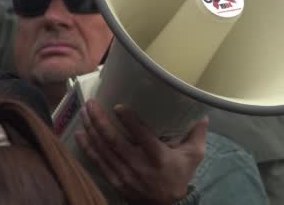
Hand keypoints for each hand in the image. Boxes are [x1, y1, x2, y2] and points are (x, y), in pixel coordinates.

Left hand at [76, 99, 207, 204]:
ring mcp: (124, 174)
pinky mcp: (115, 180)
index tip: (118, 106)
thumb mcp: (193, 156)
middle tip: (91, 103)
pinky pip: (98, 162)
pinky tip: (80, 134)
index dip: (129, 121)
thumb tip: (203, 114)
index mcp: (158, 156)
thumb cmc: (178, 176)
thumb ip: (197, 135)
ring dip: (91, 130)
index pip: (141, 136)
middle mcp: (138, 164)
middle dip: (99, 121)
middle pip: (114, 141)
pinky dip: (88, 148)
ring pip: (103, 150)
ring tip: (84, 112)